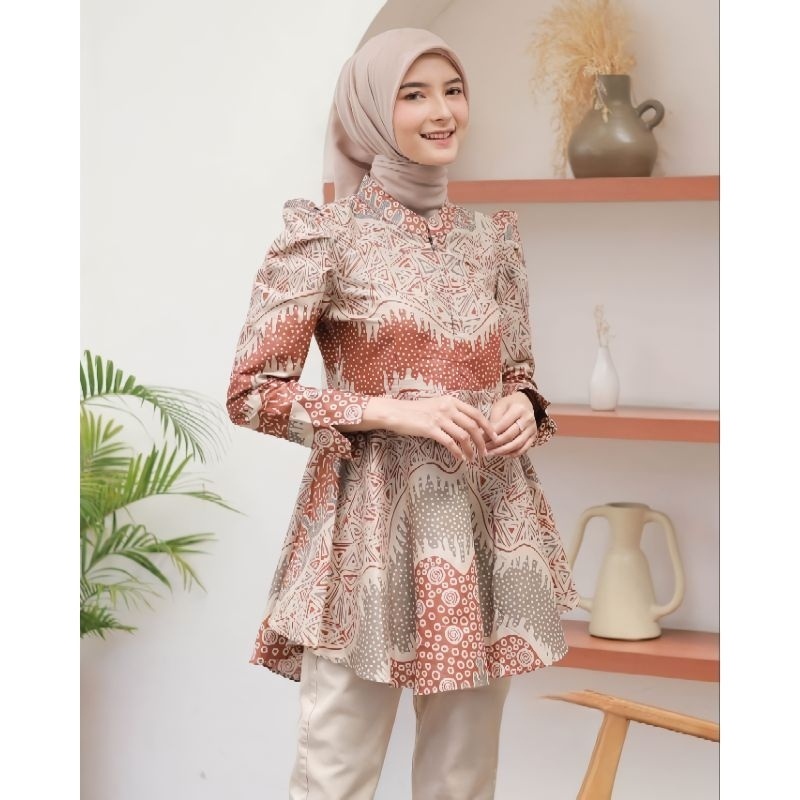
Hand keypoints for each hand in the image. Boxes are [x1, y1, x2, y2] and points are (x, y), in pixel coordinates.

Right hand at [354, 395, 497, 462]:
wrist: (396, 412)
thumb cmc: (415, 411)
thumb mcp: (436, 405)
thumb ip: (451, 411)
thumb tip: (467, 424)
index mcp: (451, 401)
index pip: (475, 413)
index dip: (487, 426)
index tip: (493, 436)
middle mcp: (447, 407)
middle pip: (473, 425)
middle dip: (482, 441)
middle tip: (485, 452)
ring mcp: (439, 418)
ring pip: (463, 435)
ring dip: (470, 449)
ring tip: (472, 458)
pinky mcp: (430, 429)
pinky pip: (449, 442)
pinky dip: (457, 452)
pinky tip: (459, 458)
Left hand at [485, 392, 537, 456]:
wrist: (525, 403)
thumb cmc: (509, 405)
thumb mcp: (499, 407)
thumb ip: (493, 421)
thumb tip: (484, 437)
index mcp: (519, 409)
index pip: (503, 425)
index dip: (491, 434)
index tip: (480, 439)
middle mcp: (528, 419)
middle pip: (510, 436)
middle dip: (495, 444)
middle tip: (483, 449)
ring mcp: (532, 429)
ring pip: (517, 444)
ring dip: (502, 451)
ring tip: (490, 453)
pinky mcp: (534, 437)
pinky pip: (523, 449)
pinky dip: (512, 454)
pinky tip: (501, 455)